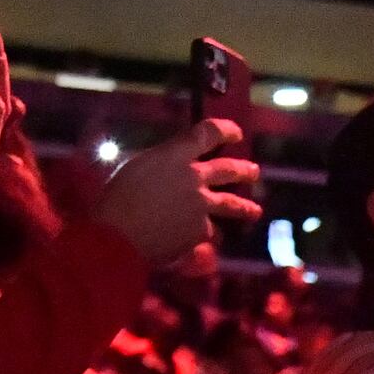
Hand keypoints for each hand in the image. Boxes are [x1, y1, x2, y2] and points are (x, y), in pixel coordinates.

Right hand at [96, 119, 263, 268]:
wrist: (120, 236)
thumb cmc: (116, 199)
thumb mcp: (133, 167)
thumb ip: (158, 164)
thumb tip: (167, 167)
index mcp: (175, 155)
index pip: (208, 133)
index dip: (225, 130)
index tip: (236, 133)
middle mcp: (195, 177)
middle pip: (228, 170)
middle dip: (244, 170)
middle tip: (255, 171)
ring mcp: (202, 205)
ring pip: (230, 204)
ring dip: (245, 207)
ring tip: (256, 211)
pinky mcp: (201, 231)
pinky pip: (207, 231)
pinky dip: (204, 235)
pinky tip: (201, 243)